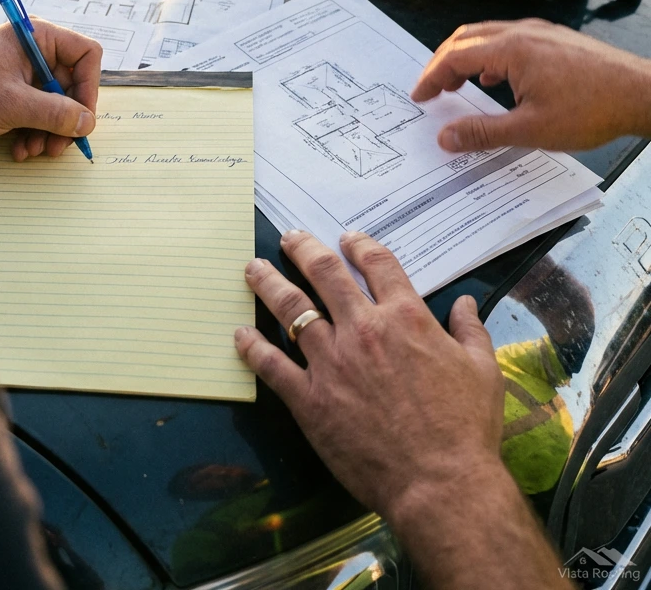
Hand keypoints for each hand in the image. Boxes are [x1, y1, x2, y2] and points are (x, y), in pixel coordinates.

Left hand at [0, 21, 101, 159]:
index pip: (85, 55)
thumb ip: (55, 113)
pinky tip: (19, 150)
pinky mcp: (11, 99)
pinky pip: (38, 118)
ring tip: (33, 150)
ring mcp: (22, 78)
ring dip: (49, 133)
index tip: (81, 116)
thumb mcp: (11, 104)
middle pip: (73, 86)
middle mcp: (33, 55)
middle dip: (66, 119)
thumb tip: (88, 123)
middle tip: (58, 146)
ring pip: (57, 107)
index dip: (89, 86)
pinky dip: (33, 136)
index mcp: (36, 39)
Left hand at [237, 232, 569, 588]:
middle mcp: (362, 330)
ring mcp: (331, 362)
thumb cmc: (466, 428)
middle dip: (302, 248)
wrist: (441, 484)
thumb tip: (465, 304)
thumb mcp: (483, 371)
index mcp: (404, 318)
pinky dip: (252, 347)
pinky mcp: (310, 398)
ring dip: (268, 284)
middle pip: (324, 273)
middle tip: (289, 238)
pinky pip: (272, 365)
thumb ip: (471, 331)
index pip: (376, 265)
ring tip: (253, 269)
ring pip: (290, 309)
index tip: (346, 238)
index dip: (360, 245)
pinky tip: (239, 335)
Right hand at [411, 19, 650, 151]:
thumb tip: (446, 136)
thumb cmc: (593, 109)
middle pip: (466, 38)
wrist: (644, 95)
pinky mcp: (556, 40)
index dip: (432, 77)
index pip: (455, 57)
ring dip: (466, 58)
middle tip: (432, 88)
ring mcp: (542, 33)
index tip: (420, 96)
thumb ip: (482, 132)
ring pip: (488, 36)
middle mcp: (523, 33)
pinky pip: (511, 40)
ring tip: (458, 84)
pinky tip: (497, 80)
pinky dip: (490, 56)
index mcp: (511, 49)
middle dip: (442, 62)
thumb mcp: (530, 129)